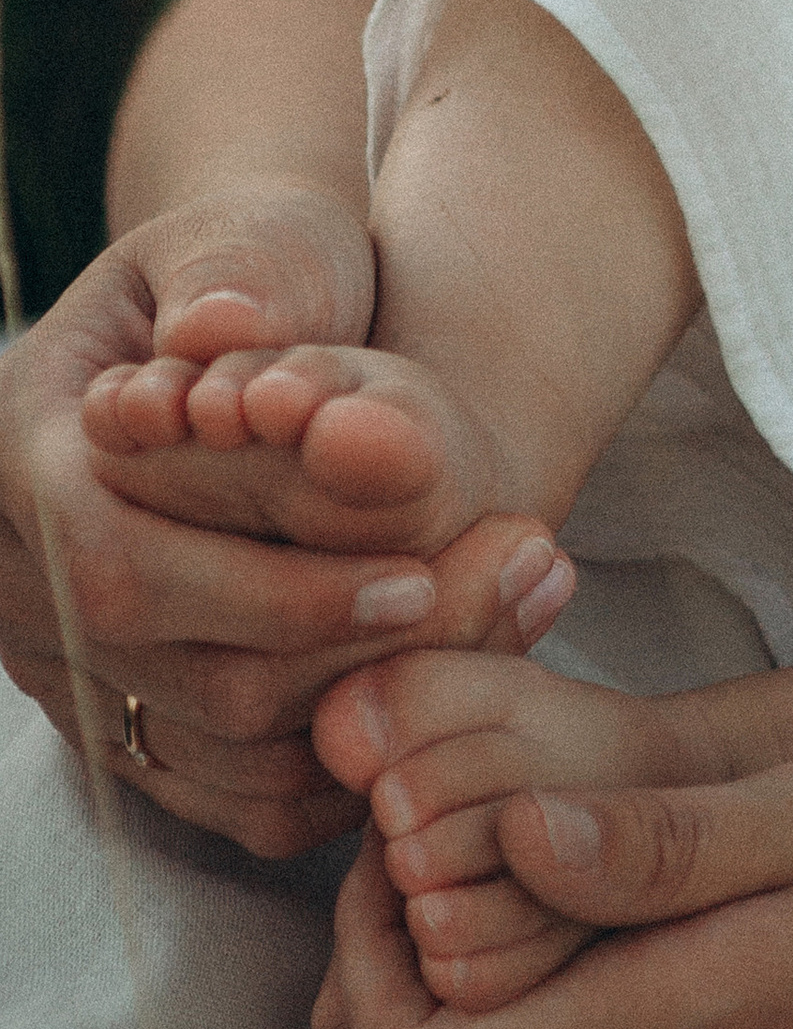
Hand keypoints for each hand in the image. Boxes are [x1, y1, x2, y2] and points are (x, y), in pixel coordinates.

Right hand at [0, 190, 564, 855]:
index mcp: (21, 451)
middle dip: (348, 653)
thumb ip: (245, 268)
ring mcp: (60, 662)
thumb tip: (217, 330)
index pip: (124, 571)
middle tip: (499, 596)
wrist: (247, 331)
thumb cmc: (262, 273)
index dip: (274, 593)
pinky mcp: (123, 722)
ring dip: (370, 711)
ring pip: (213, 752)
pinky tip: (446, 686)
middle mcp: (15, 577)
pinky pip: (230, 795)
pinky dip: (344, 762)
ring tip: (507, 624)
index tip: (415, 577)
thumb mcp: (261, 233)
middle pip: (177, 675)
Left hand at [315, 743, 792, 1028]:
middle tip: (449, 789)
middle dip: (403, 937)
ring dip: (487, 949)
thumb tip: (508, 833)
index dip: (362, 944)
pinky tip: (622, 858)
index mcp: (688, 1022)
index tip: (407, 811)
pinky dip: (567, 971)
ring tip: (534, 802)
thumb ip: (674, 836)